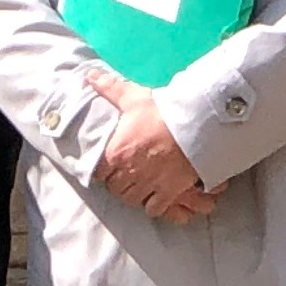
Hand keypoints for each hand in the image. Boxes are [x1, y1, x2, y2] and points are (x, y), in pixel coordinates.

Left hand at [89, 80, 214, 218]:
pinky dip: (153, 205)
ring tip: (138, 185)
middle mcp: (129, 172)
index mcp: (116, 153)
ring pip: (132, 200)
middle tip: (125, 175)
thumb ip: (110, 89)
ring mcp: (149, 184)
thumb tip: (90, 77)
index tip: (110, 165)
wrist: (195, 126)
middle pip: (115, 189)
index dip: (103, 169)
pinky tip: (155, 195)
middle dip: (118, 183)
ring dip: (133, 194)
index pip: (99, 173)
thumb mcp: (134, 98)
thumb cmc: (162, 112)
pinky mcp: (168, 192)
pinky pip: (154, 208)